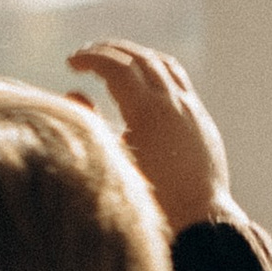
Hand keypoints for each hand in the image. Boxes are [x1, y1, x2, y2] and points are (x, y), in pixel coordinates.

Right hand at [69, 43, 239, 239]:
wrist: (199, 219)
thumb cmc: (151, 200)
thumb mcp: (114, 162)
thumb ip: (92, 124)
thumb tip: (73, 93)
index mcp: (149, 113)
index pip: (117, 68)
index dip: (91, 59)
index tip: (71, 62)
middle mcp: (173, 103)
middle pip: (139, 58)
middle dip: (109, 51)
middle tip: (85, 54)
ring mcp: (190, 108)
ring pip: (162, 64)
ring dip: (134, 55)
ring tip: (113, 58)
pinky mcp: (200, 117)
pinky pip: (177, 78)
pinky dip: (156, 67)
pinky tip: (144, 77)